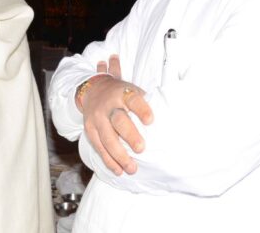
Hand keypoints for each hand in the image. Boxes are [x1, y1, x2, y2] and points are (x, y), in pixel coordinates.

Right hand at [80, 55, 152, 175]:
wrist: (93, 89)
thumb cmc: (120, 94)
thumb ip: (144, 104)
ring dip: (119, 155)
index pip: (132, 99)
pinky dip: (109, 160)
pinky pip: (99, 147)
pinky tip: (118, 169)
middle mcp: (109, 105)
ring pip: (107, 138)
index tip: (150, 121)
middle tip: (141, 149)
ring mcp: (97, 118)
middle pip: (118, 120)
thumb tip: (169, 122)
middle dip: (130, 135)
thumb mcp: (132, 91)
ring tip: (132, 168)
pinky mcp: (90, 129)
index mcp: (123, 93)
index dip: (141, 109)